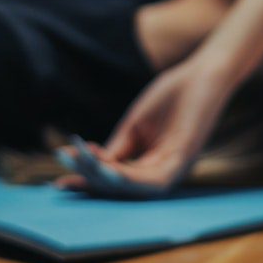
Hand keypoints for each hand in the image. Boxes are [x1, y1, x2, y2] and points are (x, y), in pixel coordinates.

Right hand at [59, 57, 237, 195]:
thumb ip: (117, 148)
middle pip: (120, 188)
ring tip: (80, 162)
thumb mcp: (135, 125)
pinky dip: (127, 179)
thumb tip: (91, 164)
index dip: (88, 182)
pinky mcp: (183, 159)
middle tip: (63, 169)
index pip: (115, 181)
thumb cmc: (172, 96)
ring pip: (133, 188)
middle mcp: (162, 173)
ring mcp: (174, 169)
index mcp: (151, 166)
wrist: (202, 74)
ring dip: (104, 178)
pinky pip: (152, 181)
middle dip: (90, 180)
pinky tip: (105, 169)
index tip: (60, 182)